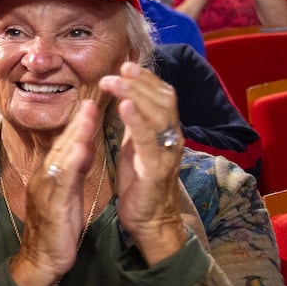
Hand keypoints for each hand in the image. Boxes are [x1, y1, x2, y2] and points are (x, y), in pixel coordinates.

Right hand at [8, 99, 101, 285]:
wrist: (42, 261)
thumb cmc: (58, 230)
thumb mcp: (68, 196)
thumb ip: (74, 172)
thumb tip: (83, 148)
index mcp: (50, 176)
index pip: (65, 146)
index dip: (78, 125)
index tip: (92, 105)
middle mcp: (44, 178)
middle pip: (62, 145)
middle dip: (77, 122)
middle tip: (91, 100)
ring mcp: (45, 190)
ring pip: (61, 157)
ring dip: (74, 135)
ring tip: (87, 115)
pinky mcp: (51, 205)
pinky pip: (61, 180)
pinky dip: (70, 162)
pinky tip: (80, 148)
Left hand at [101, 62, 187, 261]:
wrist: (148, 221)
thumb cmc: (140, 183)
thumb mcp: (135, 147)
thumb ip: (135, 124)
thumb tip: (128, 96)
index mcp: (163, 131)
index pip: (161, 95)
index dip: (145, 79)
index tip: (125, 64)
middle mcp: (171, 138)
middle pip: (162, 99)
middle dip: (140, 81)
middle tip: (118, 68)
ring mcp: (166, 153)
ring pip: (158, 115)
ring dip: (135, 94)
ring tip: (116, 81)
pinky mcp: (156, 170)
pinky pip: (149, 141)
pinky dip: (137, 121)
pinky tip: (124, 107)